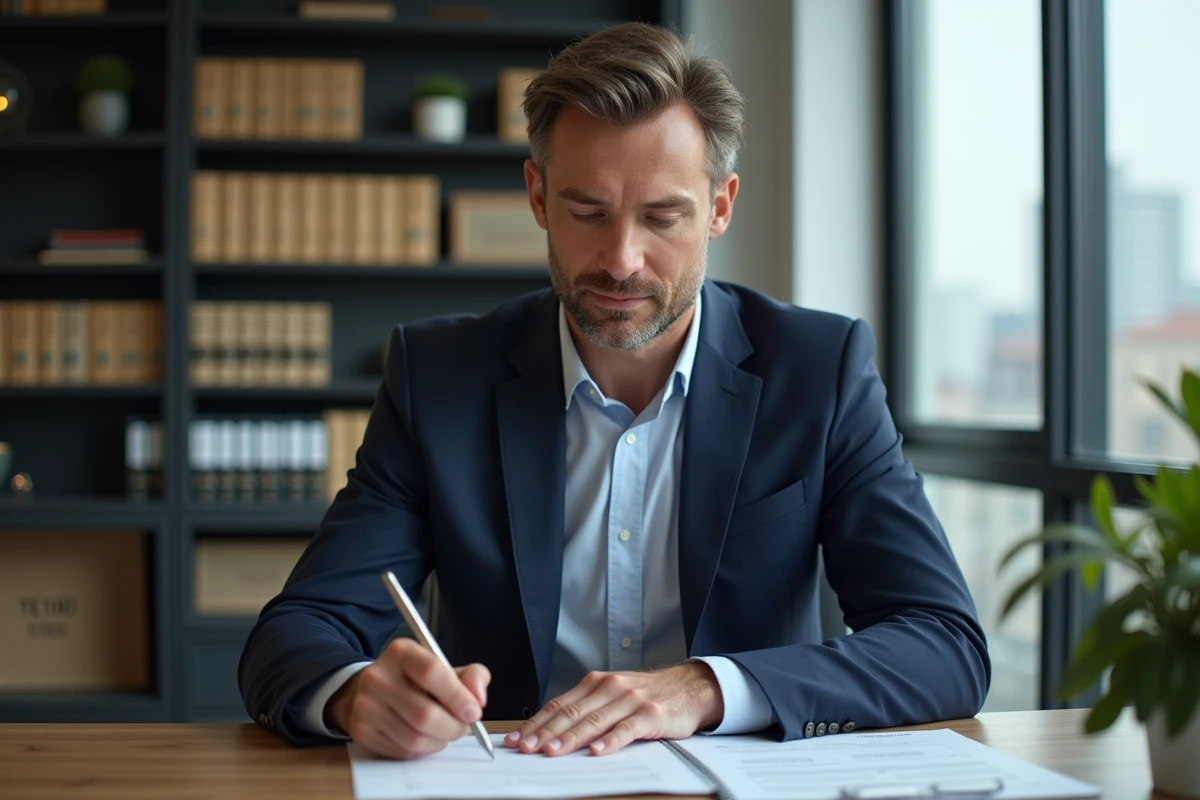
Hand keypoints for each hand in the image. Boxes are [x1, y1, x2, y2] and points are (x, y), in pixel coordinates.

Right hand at [327, 637, 489, 760]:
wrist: (370, 690)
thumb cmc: (415, 680)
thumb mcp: (444, 667)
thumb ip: (471, 676)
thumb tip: (478, 699)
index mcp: (401, 652)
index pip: (431, 672)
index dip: (457, 696)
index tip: (474, 711)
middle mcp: (378, 676)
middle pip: (425, 713)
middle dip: (453, 727)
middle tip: (463, 727)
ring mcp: (366, 706)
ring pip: (415, 738)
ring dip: (440, 741)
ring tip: (445, 731)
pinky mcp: (362, 731)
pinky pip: (403, 751)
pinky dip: (423, 749)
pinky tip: (425, 737)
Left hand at [504, 661, 722, 756]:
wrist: (688, 687)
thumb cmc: (646, 695)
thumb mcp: (612, 694)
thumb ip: (586, 708)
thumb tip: (550, 731)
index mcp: (595, 683)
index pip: (558, 705)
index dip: (535, 723)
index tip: (516, 739)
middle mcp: (609, 688)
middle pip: (571, 713)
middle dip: (545, 733)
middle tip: (527, 748)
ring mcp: (630, 700)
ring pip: (594, 721)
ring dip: (571, 738)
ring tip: (553, 752)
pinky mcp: (650, 715)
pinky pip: (627, 729)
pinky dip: (610, 741)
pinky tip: (597, 751)